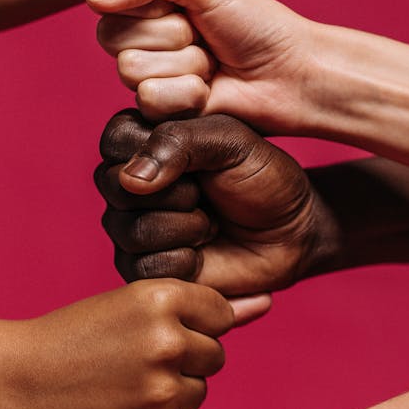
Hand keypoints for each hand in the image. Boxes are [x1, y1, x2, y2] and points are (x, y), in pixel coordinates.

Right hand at [0, 280, 232, 408]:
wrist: (10, 382)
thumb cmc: (72, 337)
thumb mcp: (132, 306)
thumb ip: (205, 308)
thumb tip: (267, 303)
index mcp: (163, 297)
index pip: (220, 313)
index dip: (188, 324)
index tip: (150, 333)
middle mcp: (169, 340)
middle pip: (215, 355)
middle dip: (184, 360)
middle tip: (131, 363)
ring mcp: (163, 390)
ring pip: (199, 392)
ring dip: (170, 394)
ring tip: (120, 387)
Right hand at [88, 0, 318, 130]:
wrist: (290, 74)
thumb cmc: (255, 24)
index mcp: (148, 0)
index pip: (110, 0)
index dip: (152, 5)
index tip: (189, 5)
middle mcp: (142, 38)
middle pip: (114, 38)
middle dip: (171, 36)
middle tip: (205, 37)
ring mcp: (151, 76)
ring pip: (130, 70)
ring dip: (184, 65)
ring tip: (211, 63)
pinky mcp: (162, 112)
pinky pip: (148, 99)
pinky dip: (186, 93)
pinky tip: (209, 90)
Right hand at [95, 111, 336, 299]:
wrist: (293, 232)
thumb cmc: (264, 178)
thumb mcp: (231, 141)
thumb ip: (179, 141)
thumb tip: (132, 179)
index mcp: (145, 141)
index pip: (115, 139)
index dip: (153, 151)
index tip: (198, 160)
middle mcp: (131, 184)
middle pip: (115, 187)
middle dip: (177, 193)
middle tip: (207, 195)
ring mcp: (133, 227)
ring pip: (130, 230)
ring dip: (185, 228)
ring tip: (211, 224)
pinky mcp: (145, 269)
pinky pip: (142, 267)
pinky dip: (184, 261)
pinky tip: (204, 253)